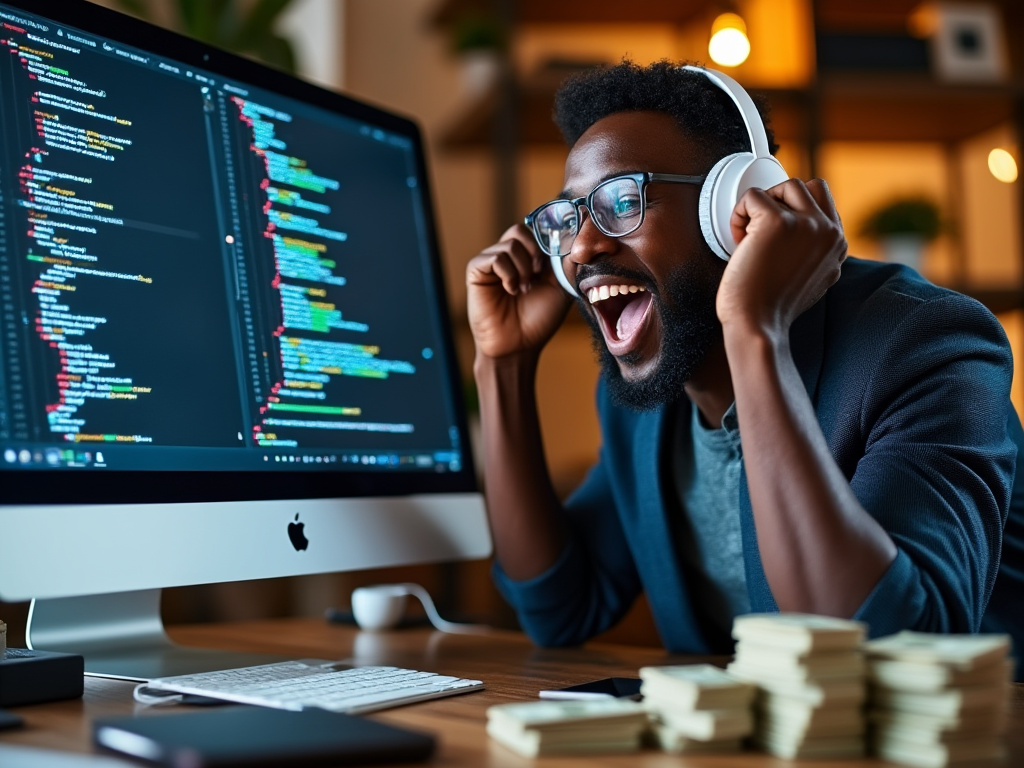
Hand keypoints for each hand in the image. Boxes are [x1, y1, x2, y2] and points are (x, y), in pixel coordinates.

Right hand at [466, 224, 572, 359]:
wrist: (518, 345)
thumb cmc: (539, 320)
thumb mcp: (561, 288)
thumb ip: (567, 264)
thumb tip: (577, 239)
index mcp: (528, 257)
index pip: (535, 231)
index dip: (547, 239)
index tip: (557, 258)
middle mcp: (509, 257)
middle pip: (520, 230)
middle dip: (535, 251)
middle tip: (539, 274)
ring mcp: (491, 262)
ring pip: (510, 244)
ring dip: (523, 268)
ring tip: (524, 289)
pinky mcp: (477, 271)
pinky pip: (495, 258)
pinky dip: (508, 273)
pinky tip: (511, 290)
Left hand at [716, 178, 846, 336]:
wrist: (758, 325)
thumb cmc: (773, 307)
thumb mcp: (811, 277)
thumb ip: (815, 250)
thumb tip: (801, 227)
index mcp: (838, 244)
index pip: (823, 201)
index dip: (793, 213)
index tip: (775, 240)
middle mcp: (829, 231)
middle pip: (808, 187)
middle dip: (780, 202)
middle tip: (762, 230)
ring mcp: (806, 225)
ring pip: (785, 185)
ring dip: (761, 205)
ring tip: (750, 234)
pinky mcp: (778, 223)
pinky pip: (753, 196)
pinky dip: (738, 214)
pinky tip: (738, 240)